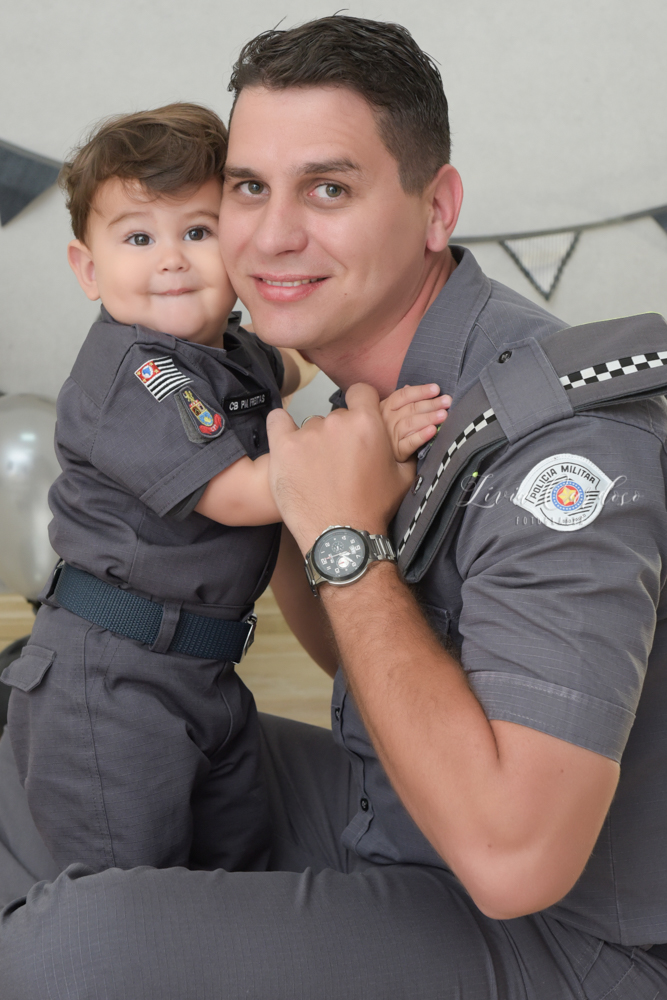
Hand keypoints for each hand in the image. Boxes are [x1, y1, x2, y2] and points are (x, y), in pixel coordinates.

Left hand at [267, 383, 415, 552]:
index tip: (355, 420)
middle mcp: (338, 422)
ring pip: (309, 427)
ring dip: (312, 442)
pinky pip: (277, 422)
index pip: (360, 392)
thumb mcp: (403, 477)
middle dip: (337, 434)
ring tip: (316, 472)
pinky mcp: (283, 447)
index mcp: (368, 423)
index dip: (359, 403)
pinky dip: (280, 429)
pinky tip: (286, 444)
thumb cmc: (372, 510)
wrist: (342, 538)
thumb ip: (406, 448)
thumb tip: (419, 433)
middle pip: (334, 416)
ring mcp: (308, 434)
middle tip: (338, 462)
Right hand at [380, 383, 450, 461]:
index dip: (420, 391)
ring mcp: (391, 436)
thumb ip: (401, 401)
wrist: (382, 455)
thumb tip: (408, 386)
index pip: (403, 395)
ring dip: (428, 418)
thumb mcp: (392, 413)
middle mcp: (387, 420)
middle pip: (410, 409)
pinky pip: (410, 443)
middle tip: (447, 401)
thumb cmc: (391, 429)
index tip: (437, 389)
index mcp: (386, 407)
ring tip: (443, 415)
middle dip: (431, 404)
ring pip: (410, 424)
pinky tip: (433, 430)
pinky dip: (421, 436)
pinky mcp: (398, 452)